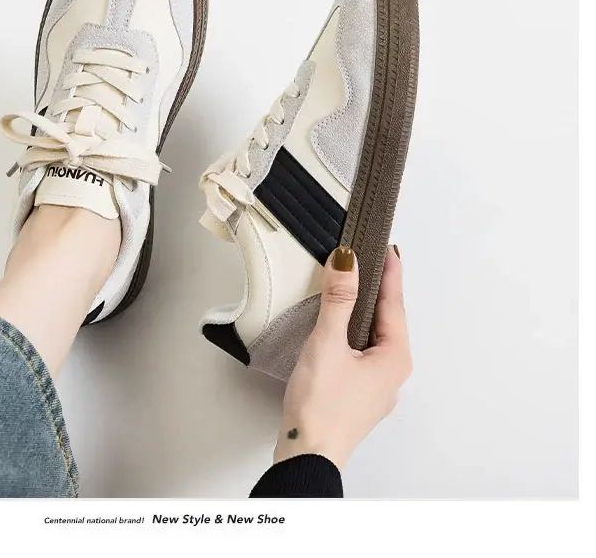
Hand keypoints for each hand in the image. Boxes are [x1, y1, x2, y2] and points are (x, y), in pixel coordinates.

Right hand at [274, 245, 411, 468]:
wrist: (307, 456)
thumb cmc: (322, 404)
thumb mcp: (329, 343)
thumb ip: (338, 300)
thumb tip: (347, 261)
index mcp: (394, 357)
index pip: (394, 303)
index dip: (390, 272)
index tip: (388, 246)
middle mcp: (392, 372)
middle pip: (387, 319)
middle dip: (378, 289)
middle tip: (370, 259)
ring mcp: (375, 387)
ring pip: (373, 337)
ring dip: (363, 311)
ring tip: (353, 287)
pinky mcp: (356, 396)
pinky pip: (360, 353)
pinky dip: (352, 332)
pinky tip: (338, 329)